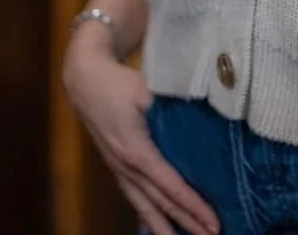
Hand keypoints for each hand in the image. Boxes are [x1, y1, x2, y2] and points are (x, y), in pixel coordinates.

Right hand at [63, 28, 219, 234]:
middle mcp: (126, 166)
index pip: (170, 186)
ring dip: (164, 227)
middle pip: (160, 203)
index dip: (192, 205)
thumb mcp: (148, 92)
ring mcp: (118, 168)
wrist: (85, 78)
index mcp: (136, 151)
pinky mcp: (115, 165)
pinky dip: (147, 214)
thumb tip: (200, 126)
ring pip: (143, 206)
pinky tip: (157, 224)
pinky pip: (134, 196)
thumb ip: (172, 110)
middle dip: (186, 223)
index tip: (213, 222)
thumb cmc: (119, 82)